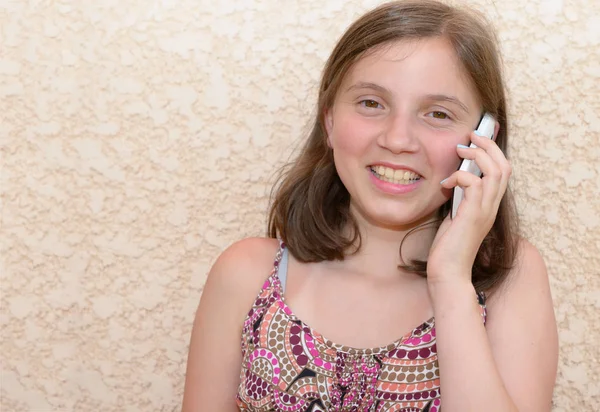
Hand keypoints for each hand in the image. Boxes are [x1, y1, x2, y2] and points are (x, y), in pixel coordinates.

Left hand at [426, 131, 511, 285]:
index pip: (502, 172)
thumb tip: (451, 182)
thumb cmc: (448, 248)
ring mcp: (485, 211)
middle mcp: (491, 207)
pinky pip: (474, 184)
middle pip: (504, 166)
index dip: (492, 152)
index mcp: (488, 206)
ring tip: (460, 150)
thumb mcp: (454, 216)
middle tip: (470, 136)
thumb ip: (459, 200)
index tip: (476, 140)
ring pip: (495, 172)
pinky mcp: (473, 215)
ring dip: (477, 155)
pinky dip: (460, 176)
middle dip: (489, 145)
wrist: (448, 272)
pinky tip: (445, 184)